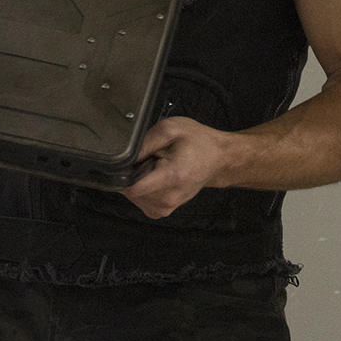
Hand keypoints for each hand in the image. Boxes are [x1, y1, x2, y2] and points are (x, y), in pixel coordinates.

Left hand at [121, 116, 244, 218]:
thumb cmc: (196, 141)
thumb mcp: (170, 129)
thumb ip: (144, 143)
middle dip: (134, 174)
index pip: (133, 188)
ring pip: (133, 197)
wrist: (218, 159)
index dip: (124, 173)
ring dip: (139, 181)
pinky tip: (155, 178)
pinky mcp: (163, 211)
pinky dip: (143, 189)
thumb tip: (122, 158)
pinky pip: (141, 201)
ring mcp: (166, 208)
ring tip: (156, 167)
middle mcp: (168, 199)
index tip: (130, 161)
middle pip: (131, 191)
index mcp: (171, 177)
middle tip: (151, 159)